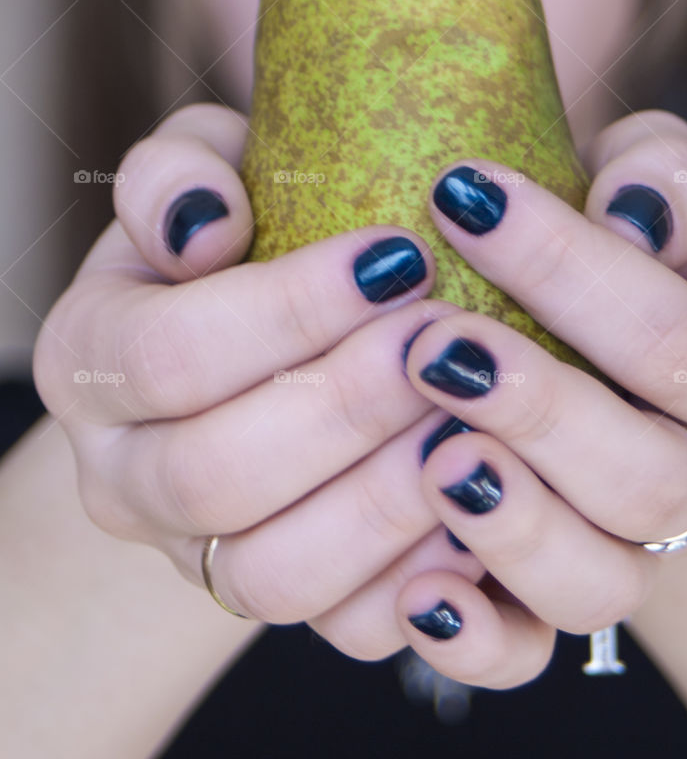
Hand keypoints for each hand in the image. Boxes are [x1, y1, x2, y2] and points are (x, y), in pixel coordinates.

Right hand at [33, 103, 486, 656]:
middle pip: (216, 476)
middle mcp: (123, 475)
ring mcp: (197, 555)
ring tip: (469, 417)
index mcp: (89, 360)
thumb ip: (181, 176)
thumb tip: (208, 223)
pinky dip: (420, 576)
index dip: (288, 310)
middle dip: (346, 406)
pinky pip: (344, 628)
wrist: (250, 347)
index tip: (398, 254)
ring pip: (275, 575)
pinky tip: (481, 493)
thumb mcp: (202, 175)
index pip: (169, 355)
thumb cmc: (239, 235)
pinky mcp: (279, 600)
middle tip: (444, 339)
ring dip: (387, 499)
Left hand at [396, 109, 686, 688]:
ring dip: (510, 525)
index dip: (567, 268)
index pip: (671, 334)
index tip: (461, 195)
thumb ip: (664, 177)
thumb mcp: (665, 193)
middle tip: (434, 343)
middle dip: (537, 409)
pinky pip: (525, 652)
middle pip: (645, 478)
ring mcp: (634, 556)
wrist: (623, 360)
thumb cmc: (635, 254)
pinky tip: (419, 586)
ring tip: (433, 458)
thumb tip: (626, 209)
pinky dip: (472, 636)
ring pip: (596, 583)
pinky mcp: (553, 603)